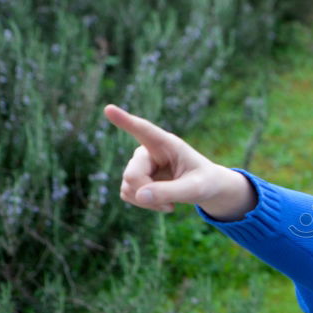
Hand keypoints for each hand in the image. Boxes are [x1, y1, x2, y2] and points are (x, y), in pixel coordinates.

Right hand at [104, 105, 255, 220]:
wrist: (203, 188)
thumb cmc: (204, 182)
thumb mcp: (196, 189)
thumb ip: (170, 192)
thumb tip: (139, 196)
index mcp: (166, 144)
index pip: (143, 130)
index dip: (125, 120)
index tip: (109, 108)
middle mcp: (147, 151)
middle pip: (132, 175)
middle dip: (148, 193)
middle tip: (171, 204)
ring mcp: (138, 164)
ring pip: (128, 187)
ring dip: (147, 202)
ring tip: (169, 202)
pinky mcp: (134, 178)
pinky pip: (127, 194)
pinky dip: (144, 204)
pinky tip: (161, 203)